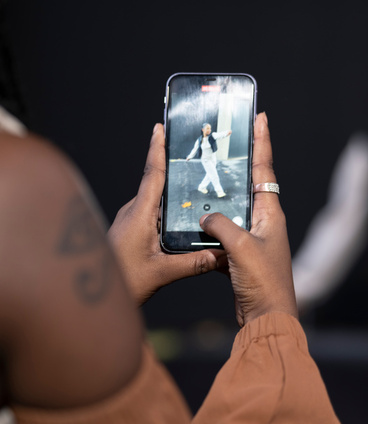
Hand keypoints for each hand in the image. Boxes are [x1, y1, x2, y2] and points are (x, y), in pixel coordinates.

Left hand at [108, 124, 222, 305]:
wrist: (88, 295)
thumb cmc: (122, 282)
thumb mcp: (161, 274)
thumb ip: (193, 263)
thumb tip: (223, 254)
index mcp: (139, 214)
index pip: (151, 174)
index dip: (157, 149)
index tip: (161, 127)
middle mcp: (133, 212)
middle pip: (156, 183)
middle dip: (173, 166)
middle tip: (194, 153)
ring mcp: (130, 220)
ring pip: (155, 200)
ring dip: (173, 191)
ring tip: (197, 184)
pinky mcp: (131, 230)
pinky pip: (152, 213)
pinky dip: (168, 209)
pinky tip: (183, 216)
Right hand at [200, 112, 296, 326]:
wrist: (267, 318)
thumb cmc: (262, 282)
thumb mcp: (241, 248)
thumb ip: (222, 225)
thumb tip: (206, 217)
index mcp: (271, 213)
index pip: (264, 169)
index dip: (262, 142)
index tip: (260, 117)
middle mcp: (265, 220)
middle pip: (250, 182)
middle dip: (240, 159)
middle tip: (227, 138)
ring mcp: (254, 237)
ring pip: (235, 206)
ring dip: (222, 192)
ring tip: (204, 172)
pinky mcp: (242, 253)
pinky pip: (225, 230)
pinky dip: (212, 223)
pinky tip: (196, 219)